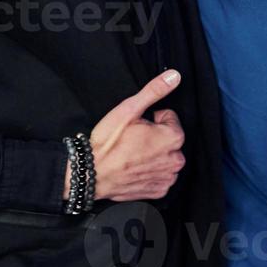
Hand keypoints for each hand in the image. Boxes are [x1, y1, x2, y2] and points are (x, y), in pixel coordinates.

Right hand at [80, 70, 185, 202]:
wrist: (91, 173)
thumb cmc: (108, 142)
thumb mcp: (129, 109)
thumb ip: (154, 91)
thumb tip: (174, 76)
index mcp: (172, 138)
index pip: (170, 118)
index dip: (152, 118)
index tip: (137, 125)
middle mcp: (175, 160)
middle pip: (170, 139)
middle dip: (155, 136)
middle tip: (133, 139)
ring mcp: (167, 178)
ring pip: (166, 157)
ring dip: (154, 154)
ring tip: (132, 153)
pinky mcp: (159, 191)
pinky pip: (161, 175)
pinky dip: (150, 171)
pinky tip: (134, 167)